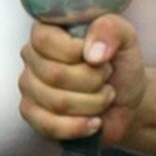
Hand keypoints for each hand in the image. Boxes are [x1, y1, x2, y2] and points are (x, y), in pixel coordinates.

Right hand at [18, 13, 147, 145]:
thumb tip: (92, 52)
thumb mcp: (126, 38)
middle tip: (106, 78)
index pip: (45, 40)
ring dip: (93, 103)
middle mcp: (32, 56)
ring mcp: (29, 86)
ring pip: (57, 102)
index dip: (76, 52)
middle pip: (54, 75)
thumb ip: (111, 29)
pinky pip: (49, 125)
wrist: (127, 100)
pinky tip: (94, 121)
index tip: (98, 57)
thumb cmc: (121, 66)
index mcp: (48, 30)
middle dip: (93, 81)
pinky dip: (79, 126)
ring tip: (104, 96)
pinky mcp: (32, 114)